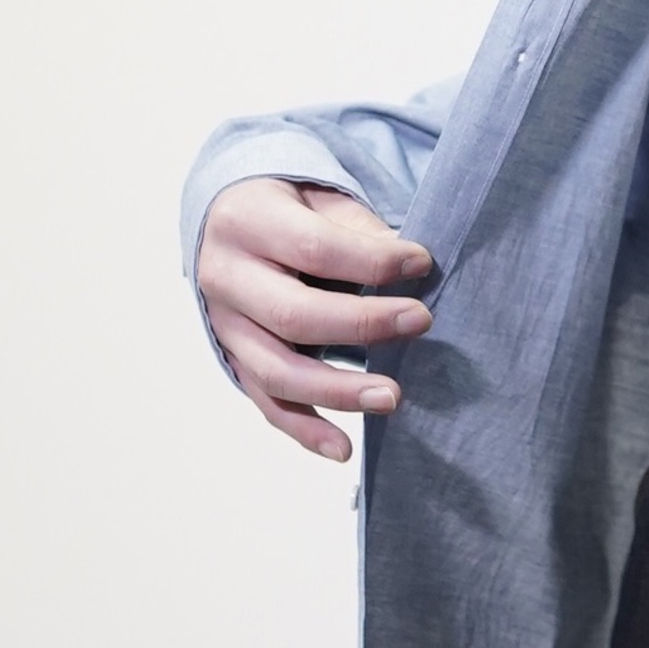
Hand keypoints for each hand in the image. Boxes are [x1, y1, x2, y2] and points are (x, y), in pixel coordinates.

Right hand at [197, 179, 432, 461]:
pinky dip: (305, 430)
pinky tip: (344, 450)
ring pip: (277, 371)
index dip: (372, 261)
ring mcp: (226, 327)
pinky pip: (267, 403)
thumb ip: (356, 227)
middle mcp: (226, 277)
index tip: (422, 263)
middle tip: (421, 322)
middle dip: (363, 323)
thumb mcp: (316, 197)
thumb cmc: (287, 208)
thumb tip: (408, 261)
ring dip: (338, 390)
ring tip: (393, 398)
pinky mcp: (235, 361)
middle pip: (293, 315)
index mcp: (247, 222)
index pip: (314, 249)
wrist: (227, 221)